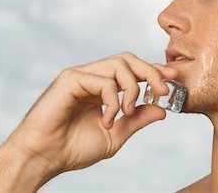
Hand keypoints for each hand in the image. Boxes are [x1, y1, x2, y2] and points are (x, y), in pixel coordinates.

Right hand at [0, 52, 176, 190]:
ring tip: (128, 110)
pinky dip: (112, 99)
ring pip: (118, 64)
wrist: (44, 158)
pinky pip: (102, 80)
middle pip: (128, 59)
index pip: (133, 70)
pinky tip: (108, 118)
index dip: (154, 71)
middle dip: (151, 71)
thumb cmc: (74, 148)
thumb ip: (137, 120)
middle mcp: (93, 77)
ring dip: (132, 87)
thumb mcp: (116, 135)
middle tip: (163, 90)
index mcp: (104, 88)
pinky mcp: (70, 79)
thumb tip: (162, 110)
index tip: (173, 77)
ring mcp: (81, 75)